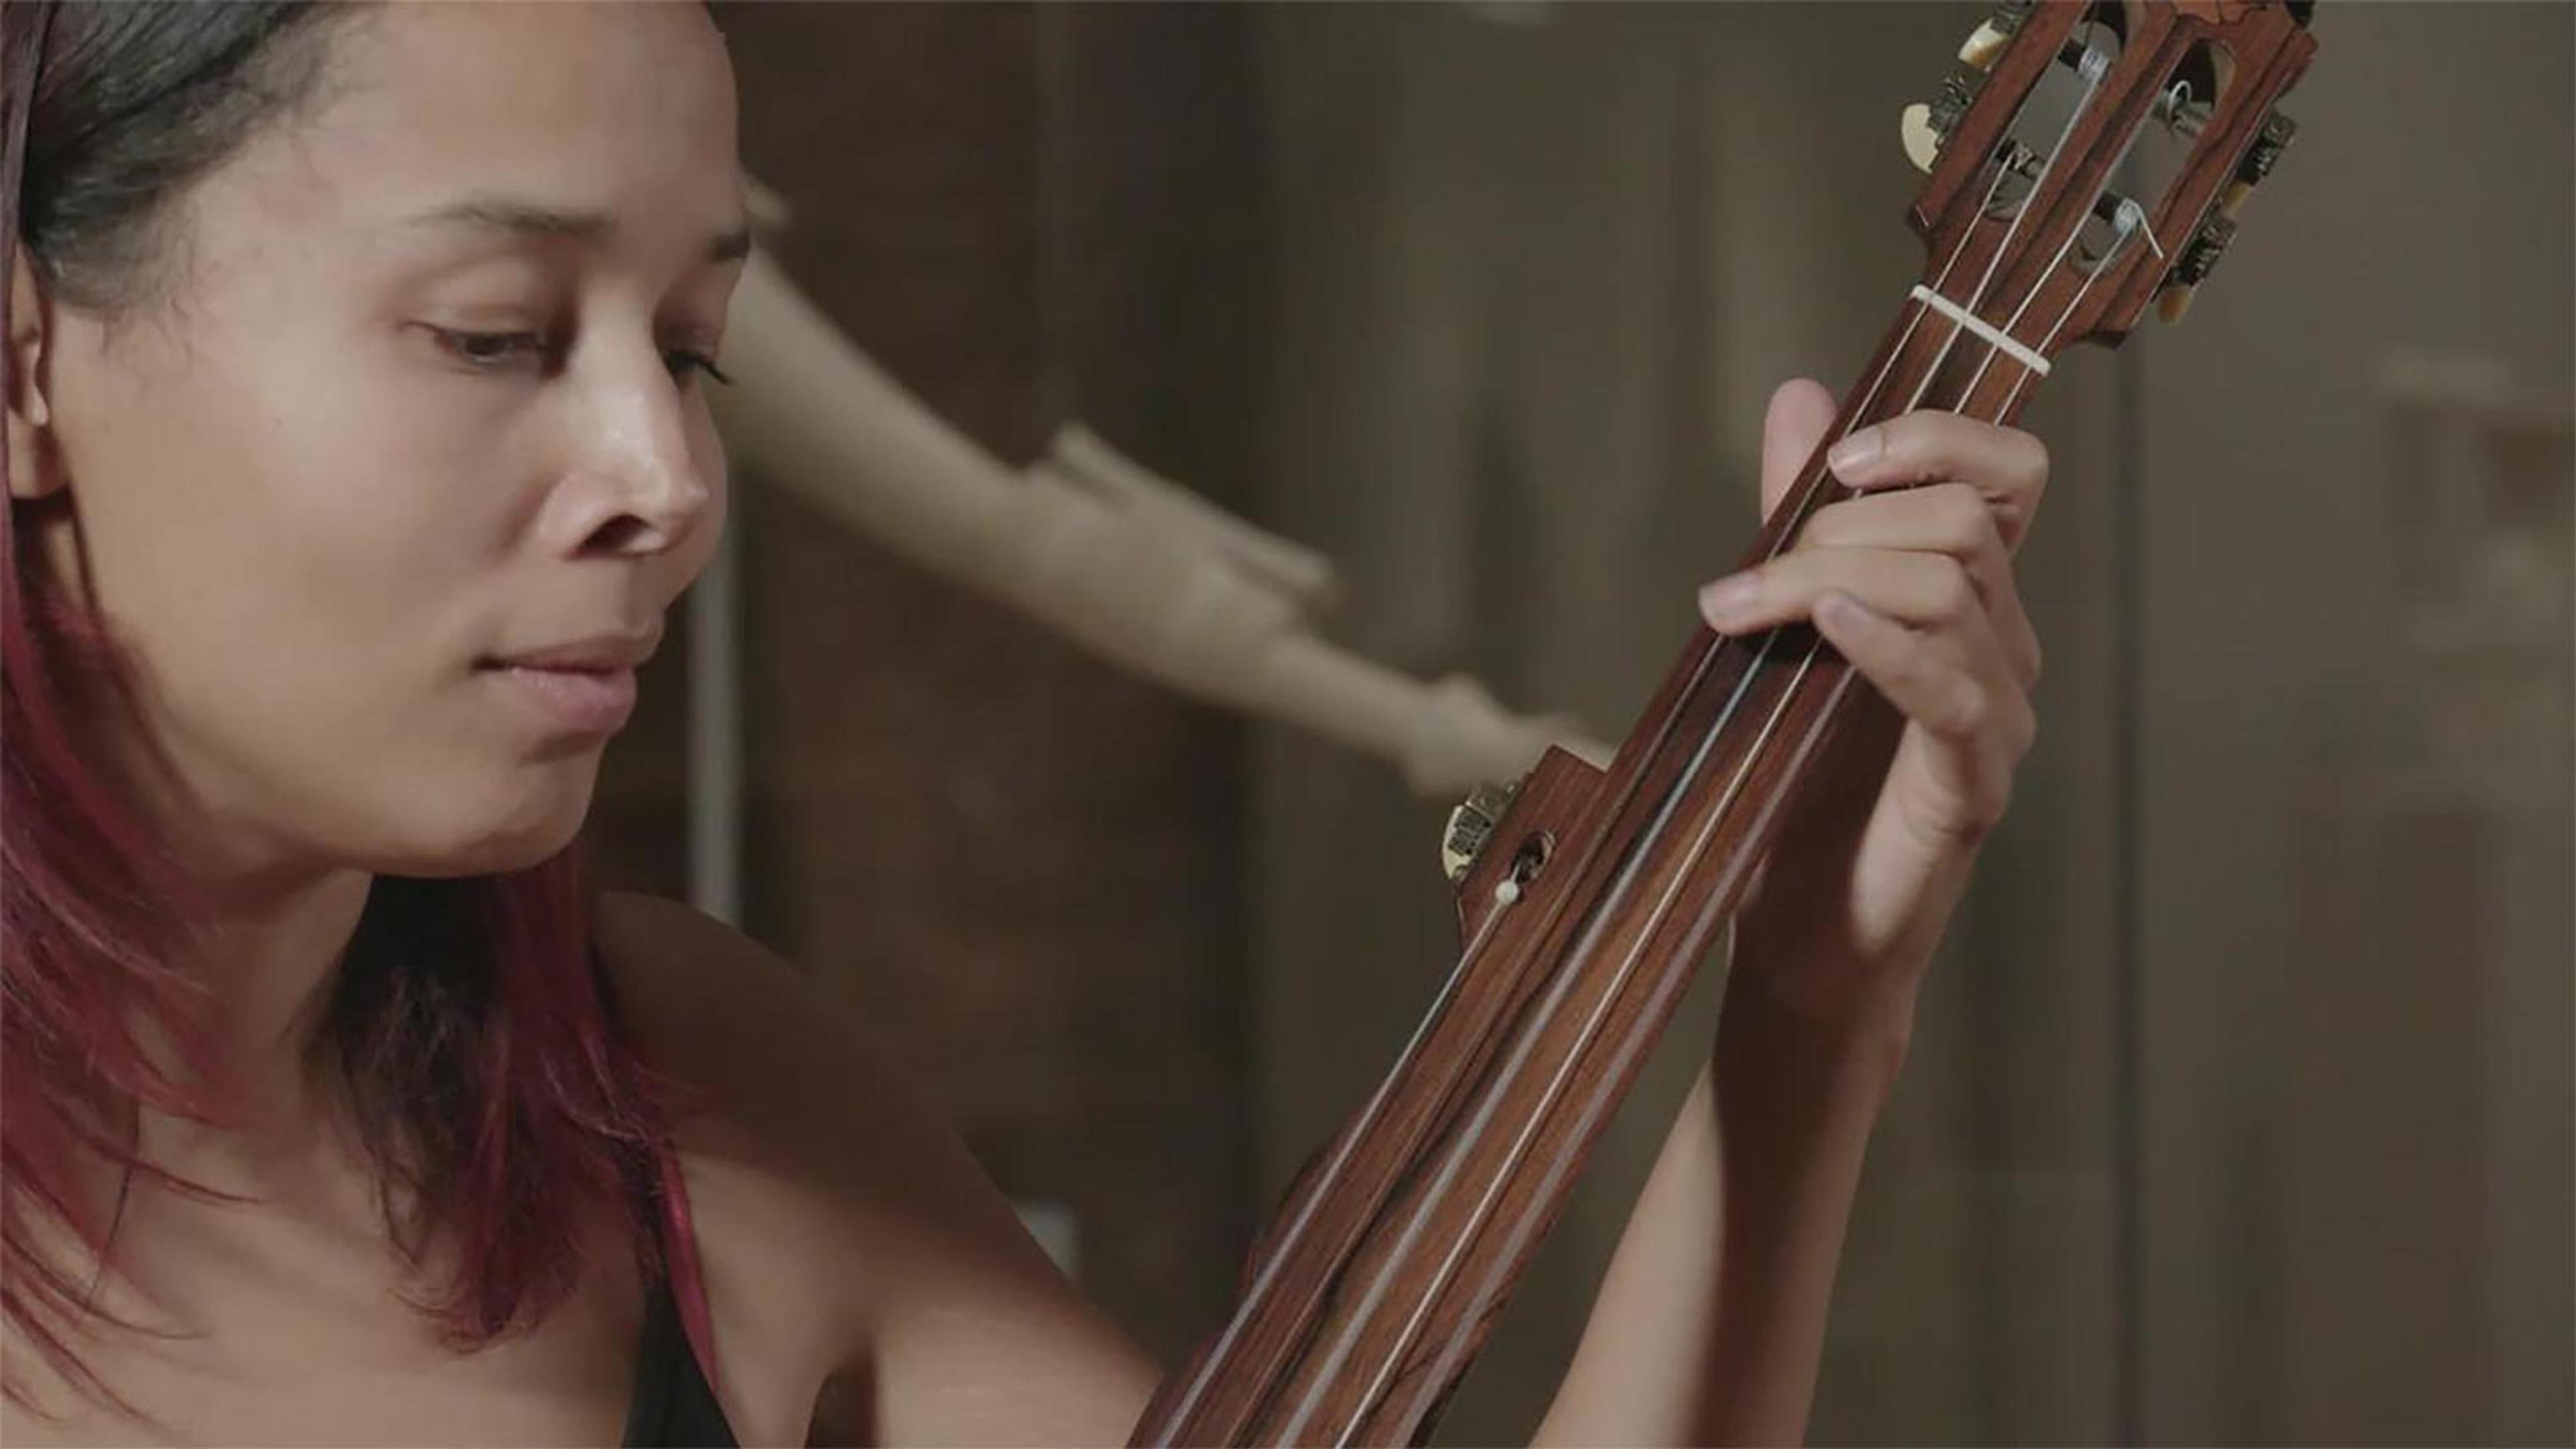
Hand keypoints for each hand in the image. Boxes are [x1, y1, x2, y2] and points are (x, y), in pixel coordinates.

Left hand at [1694, 379, 2046, 1032]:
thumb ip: (1798, 519)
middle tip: (1745, 582)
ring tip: (1740, 610)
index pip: (2010, 476)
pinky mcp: (1970, 786)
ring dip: (1829, 578)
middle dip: (1844, 525)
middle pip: (1963, 524)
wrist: (1798, 939)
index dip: (1936, 439)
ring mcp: (1996, 718)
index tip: (1839, 460)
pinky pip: (1949, 689)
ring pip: (1952, 590)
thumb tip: (1802, 396)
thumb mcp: (1783, 630)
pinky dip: (1883, 643)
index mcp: (1965, 601)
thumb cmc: (1791, 786)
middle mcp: (2000, 649)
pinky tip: (1824, 627)